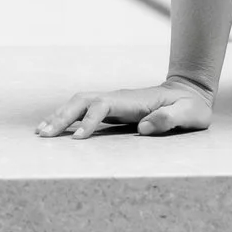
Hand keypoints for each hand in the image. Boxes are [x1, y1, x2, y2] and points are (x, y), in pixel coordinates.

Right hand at [36, 77, 214, 138]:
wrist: (189, 93)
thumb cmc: (190, 107)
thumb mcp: (189, 114)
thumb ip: (170, 119)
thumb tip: (144, 126)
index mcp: (134, 101)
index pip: (104, 106)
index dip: (90, 120)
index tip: (78, 139)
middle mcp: (119, 98)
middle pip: (83, 100)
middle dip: (62, 116)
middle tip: (44, 135)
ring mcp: (113, 102)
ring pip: (79, 103)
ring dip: (59, 115)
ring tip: (41, 133)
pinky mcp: (111, 109)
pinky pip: (83, 110)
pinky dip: (66, 117)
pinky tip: (54, 128)